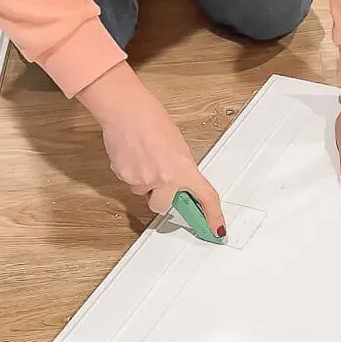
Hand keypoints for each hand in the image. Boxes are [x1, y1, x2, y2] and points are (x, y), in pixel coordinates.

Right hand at [78, 65, 224, 236]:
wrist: (127, 111)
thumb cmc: (153, 122)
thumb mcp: (178, 148)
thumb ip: (181, 170)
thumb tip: (178, 185)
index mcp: (184, 170)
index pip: (206, 197)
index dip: (213, 216)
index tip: (217, 230)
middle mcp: (165, 179)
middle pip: (161, 206)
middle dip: (159, 196)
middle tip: (157, 177)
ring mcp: (143, 180)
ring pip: (142, 192)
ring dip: (144, 181)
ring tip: (143, 156)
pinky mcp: (124, 176)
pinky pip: (129, 182)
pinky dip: (131, 171)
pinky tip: (132, 154)